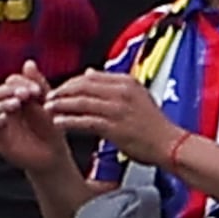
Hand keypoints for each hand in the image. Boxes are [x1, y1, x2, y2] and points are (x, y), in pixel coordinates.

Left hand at [41, 61, 180, 163]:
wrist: (170, 145)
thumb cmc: (154, 124)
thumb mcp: (137, 95)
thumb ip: (113, 84)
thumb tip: (90, 72)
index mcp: (126, 82)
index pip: (89, 76)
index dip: (70, 82)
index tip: (60, 88)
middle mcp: (121, 92)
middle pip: (81, 86)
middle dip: (61, 91)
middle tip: (48, 97)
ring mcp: (117, 109)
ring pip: (80, 102)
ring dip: (60, 105)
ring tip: (48, 108)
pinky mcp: (114, 127)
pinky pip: (84, 121)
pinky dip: (69, 121)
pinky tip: (58, 123)